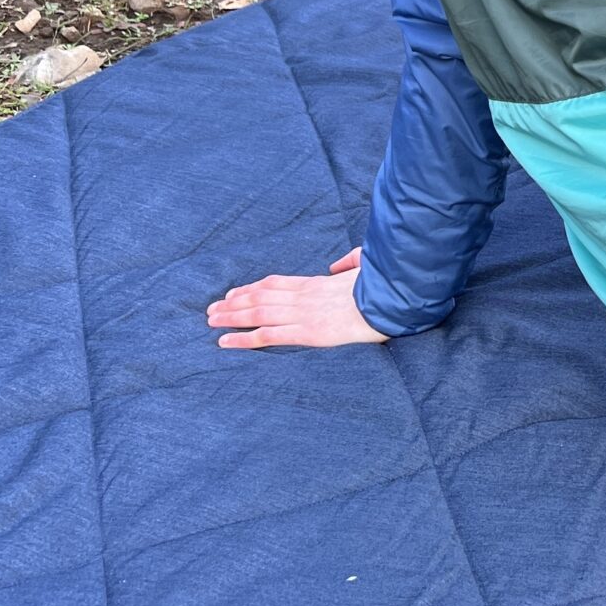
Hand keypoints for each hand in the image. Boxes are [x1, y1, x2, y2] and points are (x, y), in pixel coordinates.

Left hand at [207, 248, 386, 349]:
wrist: (393, 301)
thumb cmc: (384, 286)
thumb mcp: (366, 266)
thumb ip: (348, 262)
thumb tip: (336, 266)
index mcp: (317, 283)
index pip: (275, 283)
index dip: (250, 288)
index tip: (233, 293)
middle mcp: (304, 296)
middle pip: (259, 296)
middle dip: (232, 302)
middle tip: (211, 309)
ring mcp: (304, 314)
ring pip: (257, 313)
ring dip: (230, 317)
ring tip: (211, 322)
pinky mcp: (308, 332)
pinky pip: (269, 335)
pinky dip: (243, 339)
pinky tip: (225, 343)